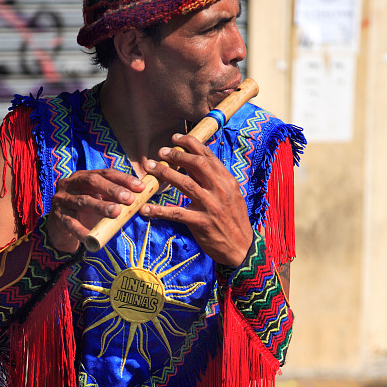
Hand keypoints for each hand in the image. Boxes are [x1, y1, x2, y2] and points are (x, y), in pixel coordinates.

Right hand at [47, 169, 145, 252]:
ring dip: (100, 206)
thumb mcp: (101, 202)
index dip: (123, 179)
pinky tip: (91, 237)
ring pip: (82, 201)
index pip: (105, 173)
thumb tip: (143, 200)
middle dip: (112, 189)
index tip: (140, 187)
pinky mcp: (57, 216)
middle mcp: (71, 183)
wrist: (61, 229)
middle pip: (92, 181)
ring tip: (116, 212)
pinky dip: (81, 230)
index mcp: (84, 176)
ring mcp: (62, 199)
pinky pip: (70, 223)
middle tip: (129, 198)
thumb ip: (117, 199)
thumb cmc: (86, 213)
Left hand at [141, 133, 251, 265]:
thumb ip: (216, 180)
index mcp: (227, 181)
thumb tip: (199, 163)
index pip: (208, 156)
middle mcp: (220, 190)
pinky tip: (145, 208)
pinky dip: (159, 210)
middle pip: (196, 164)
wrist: (241, 248)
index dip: (190, 144)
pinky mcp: (202, 223)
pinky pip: (176, 213)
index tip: (175, 138)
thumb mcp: (232, 195)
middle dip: (177, 155)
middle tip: (161, 152)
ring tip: (150, 168)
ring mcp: (211, 206)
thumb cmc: (233, 220)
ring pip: (185, 184)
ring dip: (165, 174)